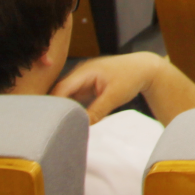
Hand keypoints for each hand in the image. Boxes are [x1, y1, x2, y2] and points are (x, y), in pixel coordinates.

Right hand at [51, 52, 165, 123]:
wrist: (144, 68)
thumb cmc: (131, 78)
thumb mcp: (114, 96)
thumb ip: (96, 111)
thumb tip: (81, 126)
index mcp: (84, 72)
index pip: (61, 89)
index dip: (53, 105)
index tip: (50, 121)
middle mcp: (80, 73)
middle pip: (60, 92)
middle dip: (56, 108)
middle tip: (52, 127)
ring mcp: (83, 79)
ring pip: (67, 96)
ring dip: (64, 109)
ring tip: (58, 125)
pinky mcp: (87, 85)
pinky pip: (74, 97)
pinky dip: (72, 107)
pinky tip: (70, 120)